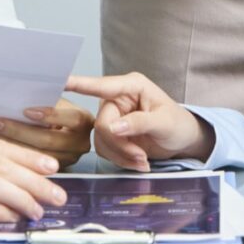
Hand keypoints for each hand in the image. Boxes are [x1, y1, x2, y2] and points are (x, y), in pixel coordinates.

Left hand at [0, 98, 95, 163]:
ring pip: (37, 156)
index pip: (71, 118)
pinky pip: (32, 166)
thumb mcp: (58, 101)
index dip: (49, 114)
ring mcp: (68, 159)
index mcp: (83, 121)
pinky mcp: (55, 170)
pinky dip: (14, 154)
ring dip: (11, 144)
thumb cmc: (59, 111)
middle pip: (48, 140)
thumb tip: (19, 92)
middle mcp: (79, 143)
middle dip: (17, 130)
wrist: (68, 131)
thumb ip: (45, 99)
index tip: (25, 110)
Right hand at [69, 71, 212, 168]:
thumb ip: (139, 123)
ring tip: (143, 161)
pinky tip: (138, 162)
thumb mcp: (164, 122)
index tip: (61, 80)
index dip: (80, 83)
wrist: (182, 141)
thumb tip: (115, 127)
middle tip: (141, 157)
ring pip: (101, 140)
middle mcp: (117, 99)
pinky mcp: (111, 134)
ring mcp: (112, 116)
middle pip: (102, 124)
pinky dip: (120, 160)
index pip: (102, 86)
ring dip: (122, 155)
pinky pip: (104, 150)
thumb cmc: (177, 124)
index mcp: (131, 86)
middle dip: (121, 145)